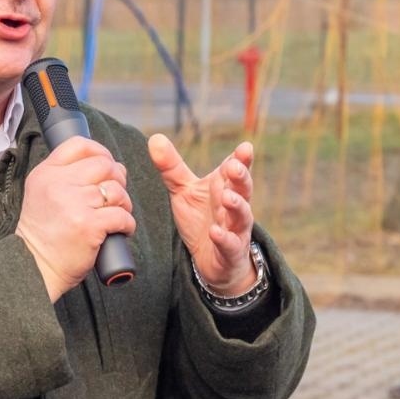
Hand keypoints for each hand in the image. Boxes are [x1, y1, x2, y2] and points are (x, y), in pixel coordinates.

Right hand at [15, 137, 133, 301]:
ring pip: (117, 191)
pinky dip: (127, 224)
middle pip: (104, 165)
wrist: (32, 268)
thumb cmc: (42, 235)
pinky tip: (121, 231)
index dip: (100, 152)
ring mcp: (74, 204)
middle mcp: (59, 184)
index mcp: (47, 173)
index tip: (107, 166)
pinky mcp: (89, 226)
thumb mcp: (41, 194)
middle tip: (115, 197)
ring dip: (124, 204)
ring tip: (117, 216)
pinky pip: (122, 215)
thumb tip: (109, 164)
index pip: (79, 145)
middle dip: (118, 179)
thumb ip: (64, 176)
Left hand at [148, 134, 256, 294]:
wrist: (212, 260)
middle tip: (234, 167)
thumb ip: (171, 167)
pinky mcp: (231, 251)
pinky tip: (216, 232)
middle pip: (243, 189)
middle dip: (241, 177)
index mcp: (224, 187)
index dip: (241, 159)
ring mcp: (235, 229)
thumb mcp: (184, 191)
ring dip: (237, 205)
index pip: (236, 169)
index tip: (244, 148)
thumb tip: (155, 138)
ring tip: (227, 197)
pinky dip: (225, 238)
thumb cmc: (201, 220)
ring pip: (242, 215)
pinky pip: (231, 244)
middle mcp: (234, 206)